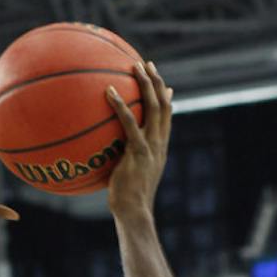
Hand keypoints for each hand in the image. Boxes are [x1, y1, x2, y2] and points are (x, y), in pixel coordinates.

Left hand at [105, 61, 173, 218]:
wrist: (133, 212)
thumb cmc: (127, 198)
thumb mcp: (130, 173)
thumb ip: (126, 158)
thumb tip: (115, 151)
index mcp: (160, 147)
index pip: (167, 115)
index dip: (164, 95)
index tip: (158, 79)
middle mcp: (159, 143)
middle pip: (164, 104)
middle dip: (156, 82)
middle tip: (146, 64)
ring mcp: (151, 146)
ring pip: (154, 107)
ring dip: (145, 84)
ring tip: (134, 66)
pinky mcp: (138, 152)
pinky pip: (129, 123)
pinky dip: (120, 105)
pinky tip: (109, 92)